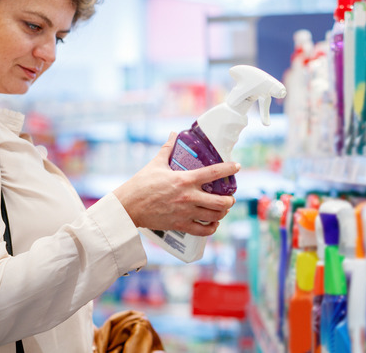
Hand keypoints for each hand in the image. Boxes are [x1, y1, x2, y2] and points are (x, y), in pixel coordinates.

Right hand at [113, 132, 239, 235]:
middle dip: (230, 200)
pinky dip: (211, 228)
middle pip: (220, 202)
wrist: (128, 206)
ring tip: (223, 209)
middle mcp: (189, 197)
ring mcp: (186, 212)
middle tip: (230, 197)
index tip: (237, 166)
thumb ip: (167, 149)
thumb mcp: (155, 163)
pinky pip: (203, 230)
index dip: (229, 168)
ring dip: (222, 213)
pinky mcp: (180, 224)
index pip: (214, 172)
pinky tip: (213, 223)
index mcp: (185, 179)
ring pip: (214, 216)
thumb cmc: (141, 184)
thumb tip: (173, 134)